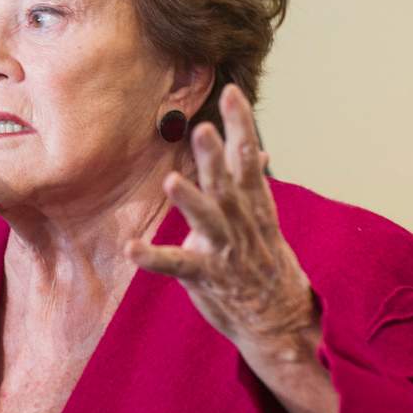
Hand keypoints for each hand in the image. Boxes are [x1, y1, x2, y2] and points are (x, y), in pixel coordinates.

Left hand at [126, 85, 338, 412]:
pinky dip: (155, 257)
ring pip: (208, 220)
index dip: (240, 125)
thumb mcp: (265, 219)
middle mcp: (241, 222)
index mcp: (253, 204)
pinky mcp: (206, 276)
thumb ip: (253, 184)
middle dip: (214, 155)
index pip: (248, 157)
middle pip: (227, 182)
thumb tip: (259, 150)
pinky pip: (178, 265)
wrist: (281, 321)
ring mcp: (225, 250)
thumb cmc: (267, 264)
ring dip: (190, 200)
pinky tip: (132, 248)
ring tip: (171, 180)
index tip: (231, 92)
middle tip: (201, 127)